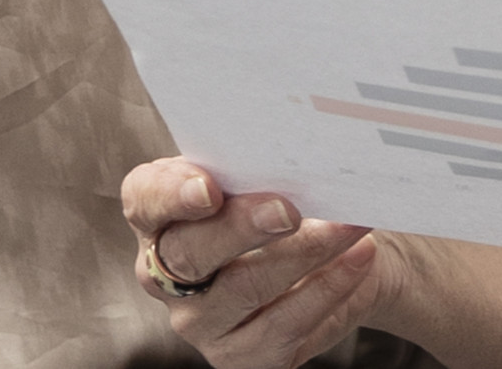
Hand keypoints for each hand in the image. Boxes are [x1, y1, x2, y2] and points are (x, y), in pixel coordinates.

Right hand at [119, 157, 390, 368]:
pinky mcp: (240, 356)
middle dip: (242, 228)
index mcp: (158, 217)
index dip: (171, 194)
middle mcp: (165, 275)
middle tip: (289, 210)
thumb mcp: (253, 176)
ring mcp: (200, 321)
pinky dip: (328, 288)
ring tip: (349, 226)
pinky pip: (284, 326)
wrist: (322, 259)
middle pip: (190, 253)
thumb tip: (285, 152)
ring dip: (306, 254)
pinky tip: (357, 260)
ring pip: (245, 290)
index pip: (144, 199)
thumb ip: (250, 165)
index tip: (210, 188)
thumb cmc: (274, 202)